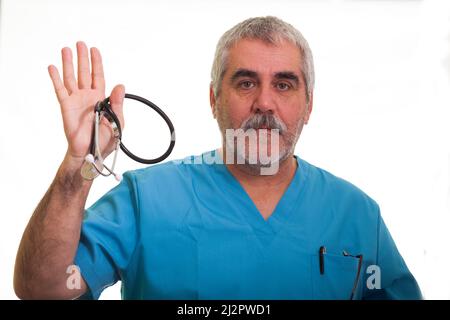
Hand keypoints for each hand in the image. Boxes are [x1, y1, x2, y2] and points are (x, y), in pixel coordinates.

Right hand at [48, 41, 124, 165]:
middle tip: (80, 43)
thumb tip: (120, 86)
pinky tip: (53, 67)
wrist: (91, 153)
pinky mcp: (66, 106)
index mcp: (101, 99)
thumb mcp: (117, 121)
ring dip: (69, 64)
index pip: (98, 76)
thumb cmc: (105, 140)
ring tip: (66, 49)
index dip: (97, 63)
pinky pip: (60, 90)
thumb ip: (118, 103)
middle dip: (83, 58)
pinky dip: (56, 78)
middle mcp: (87, 97)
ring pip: (71, 78)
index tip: (95, 50)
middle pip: (84, 73)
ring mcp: (76, 100)